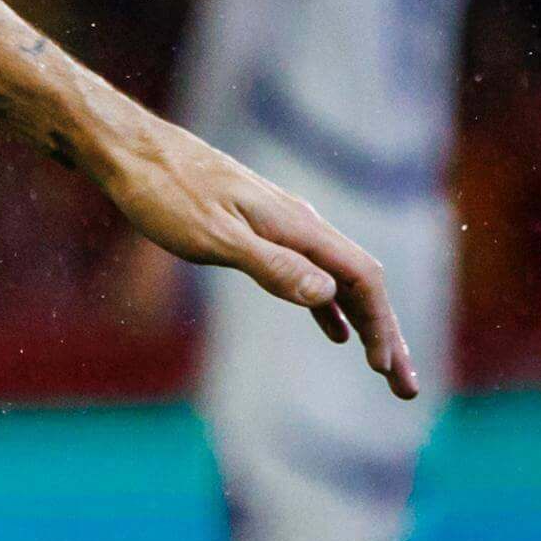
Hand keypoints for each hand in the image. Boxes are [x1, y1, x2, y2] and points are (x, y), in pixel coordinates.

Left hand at [89, 106, 417, 398]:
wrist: (132, 151)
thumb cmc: (164, 193)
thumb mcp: (214, 236)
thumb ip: (270, 264)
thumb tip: (328, 293)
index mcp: (296, 225)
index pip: (362, 277)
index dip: (382, 325)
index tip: (386, 371)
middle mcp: (299, 223)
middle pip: (362, 282)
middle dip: (388, 334)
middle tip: (407, 389)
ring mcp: (281, 225)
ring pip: (339, 279)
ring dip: (364, 324)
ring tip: (383, 369)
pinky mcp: (260, 230)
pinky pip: (312, 273)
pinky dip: (330, 306)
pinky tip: (334, 332)